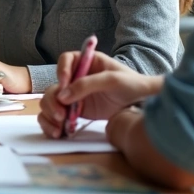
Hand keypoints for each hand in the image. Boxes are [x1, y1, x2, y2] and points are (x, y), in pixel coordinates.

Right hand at [38, 51, 159, 138]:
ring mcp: (75, 95)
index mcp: (86, 62)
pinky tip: (59, 132)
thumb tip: (62, 96)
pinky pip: (57, 115)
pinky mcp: (75, 110)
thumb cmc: (131, 84)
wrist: (143, 102)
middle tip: (60, 114)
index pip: (65, 60)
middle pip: (54, 85)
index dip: (61, 70)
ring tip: (60, 126)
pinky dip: (53, 123)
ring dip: (50, 113)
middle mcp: (76, 77)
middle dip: (52, 100)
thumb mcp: (112, 80)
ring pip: (51, 101)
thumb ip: (87, 85)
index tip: (64, 84)